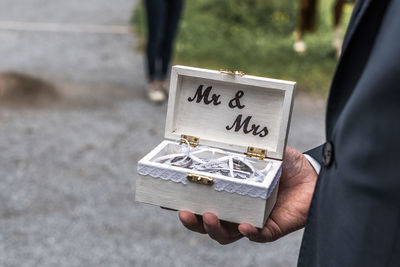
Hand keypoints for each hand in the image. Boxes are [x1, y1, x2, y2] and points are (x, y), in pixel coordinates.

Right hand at [178, 146, 317, 243]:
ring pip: (226, 235)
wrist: (314, 173)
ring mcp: (252, 221)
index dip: (183, 203)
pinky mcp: (271, 228)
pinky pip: (257, 236)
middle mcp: (237, 210)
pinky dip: (249, 232)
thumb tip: (218, 133)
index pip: (201, 202)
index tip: (166, 199)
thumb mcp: (258, 152)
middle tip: (184, 213)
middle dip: (193, 222)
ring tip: (209, 216)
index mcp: (230, 194)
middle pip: (208, 224)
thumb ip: (240, 148)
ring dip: (214, 229)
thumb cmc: (285, 163)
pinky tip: (245, 225)